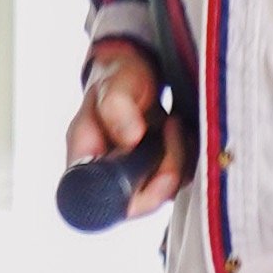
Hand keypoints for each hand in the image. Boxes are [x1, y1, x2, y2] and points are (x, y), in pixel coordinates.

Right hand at [65, 44, 188, 219]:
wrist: (134, 70)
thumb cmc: (117, 76)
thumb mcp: (113, 83)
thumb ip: (116, 107)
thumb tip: (130, 139)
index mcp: (86, 158)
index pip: (103, 200)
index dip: (132, 194)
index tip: (150, 157)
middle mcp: (109, 174)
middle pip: (139, 202)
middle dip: (165, 171)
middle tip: (171, 127)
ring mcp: (134, 175)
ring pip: (163, 193)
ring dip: (179, 159)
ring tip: (173, 122)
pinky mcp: (156, 171)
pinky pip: (179, 180)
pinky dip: (187, 157)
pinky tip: (180, 131)